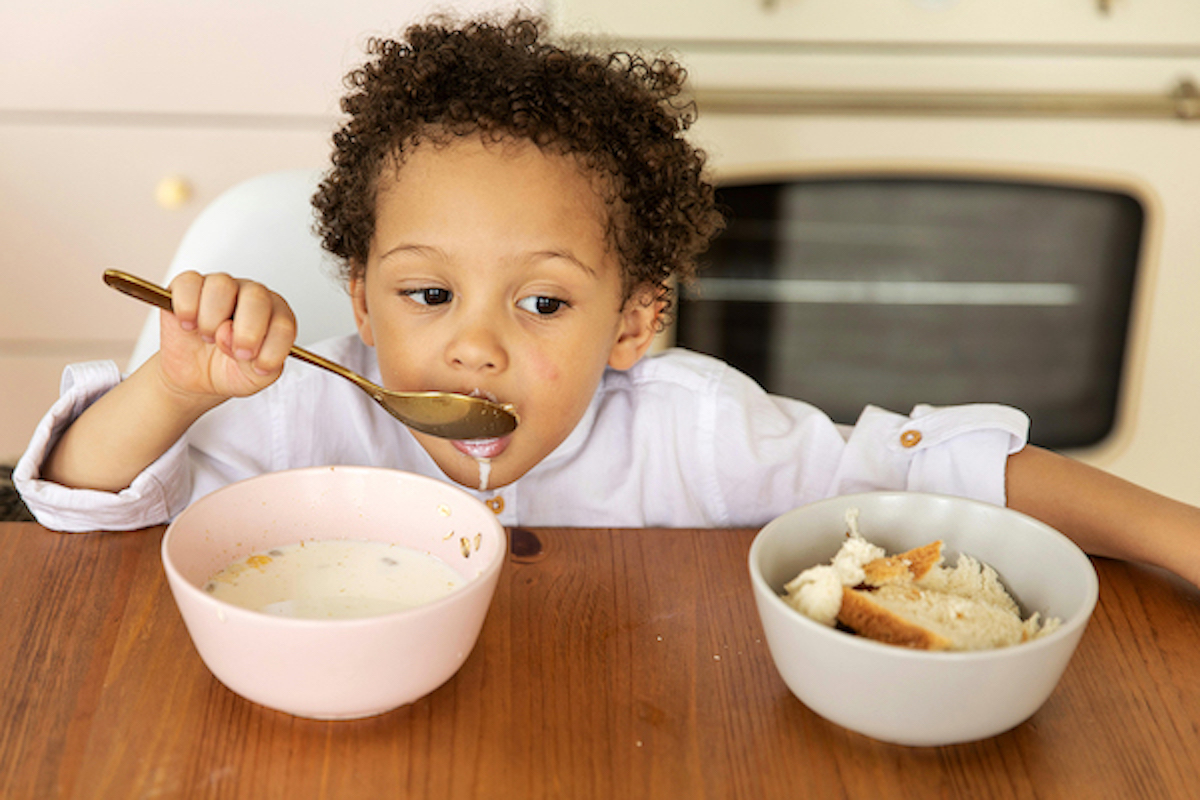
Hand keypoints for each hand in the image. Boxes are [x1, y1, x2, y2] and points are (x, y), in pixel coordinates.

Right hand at [156, 271, 296, 402]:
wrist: (195, 376)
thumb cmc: (230, 370)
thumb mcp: (253, 379)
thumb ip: (259, 365)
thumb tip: (235, 340)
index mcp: (275, 317)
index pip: (283, 323)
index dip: (272, 347)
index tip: (258, 366)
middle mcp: (251, 297)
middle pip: (256, 296)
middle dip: (247, 331)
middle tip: (236, 352)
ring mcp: (221, 288)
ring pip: (222, 285)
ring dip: (212, 320)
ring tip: (208, 337)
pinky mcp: (188, 286)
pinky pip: (189, 283)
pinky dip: (187, 308)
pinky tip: (188, 325)